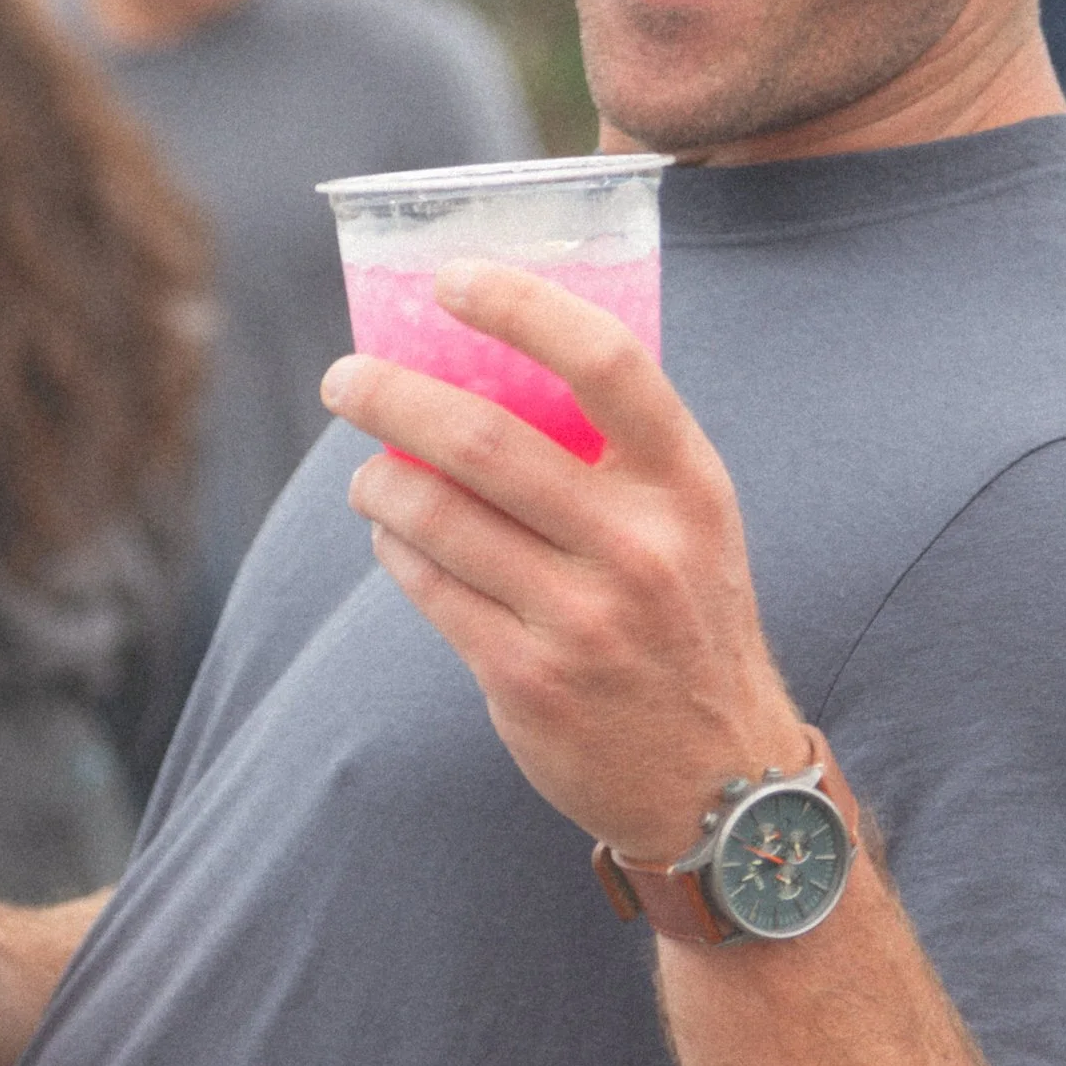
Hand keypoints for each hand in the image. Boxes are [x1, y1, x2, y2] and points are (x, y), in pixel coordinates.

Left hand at [321, 262, 802, 862]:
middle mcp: (641, 546)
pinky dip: (396, 551)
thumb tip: (488, 362)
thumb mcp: (692, 527)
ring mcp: (583, 618)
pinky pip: (429, 588)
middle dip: (391, 396)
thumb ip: (619, 454)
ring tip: (365, 473)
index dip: (521, 305)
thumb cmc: (689, 624)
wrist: (720, 786)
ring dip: (378, 481)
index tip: (451, 279)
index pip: (606, 359)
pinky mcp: (528, 681)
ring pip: (437, 516)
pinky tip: (395, 539)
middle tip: (344, 378)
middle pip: (485, 439)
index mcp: (689, 485)